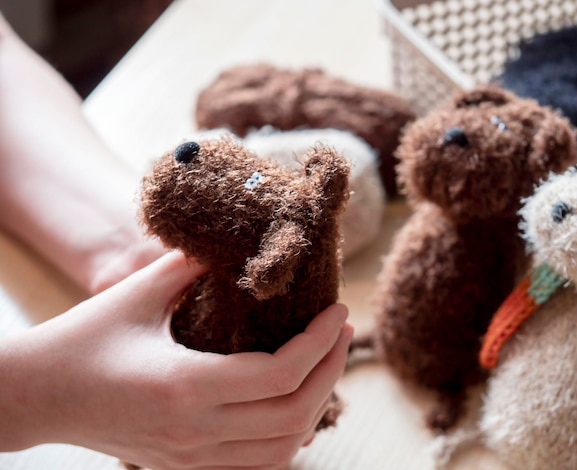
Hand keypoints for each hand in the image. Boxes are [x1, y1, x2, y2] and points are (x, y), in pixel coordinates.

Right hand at [0, 252, 351, 469]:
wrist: (38, 397)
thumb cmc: (83, 340)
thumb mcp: (138, 292)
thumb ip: (190, 266)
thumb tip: (236, 245)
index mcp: (185, 385)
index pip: (282, 375)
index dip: (321, 342)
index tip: (338, 312)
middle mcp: (196, 431)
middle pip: (294, 415)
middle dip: (331, 371)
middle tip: (341, 333)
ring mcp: (192, 457)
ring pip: (282, 451)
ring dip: (315, 406)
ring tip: (324, 364)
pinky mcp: (185, 466)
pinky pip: (256, 465)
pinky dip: (287, 435)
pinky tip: (291, 402)